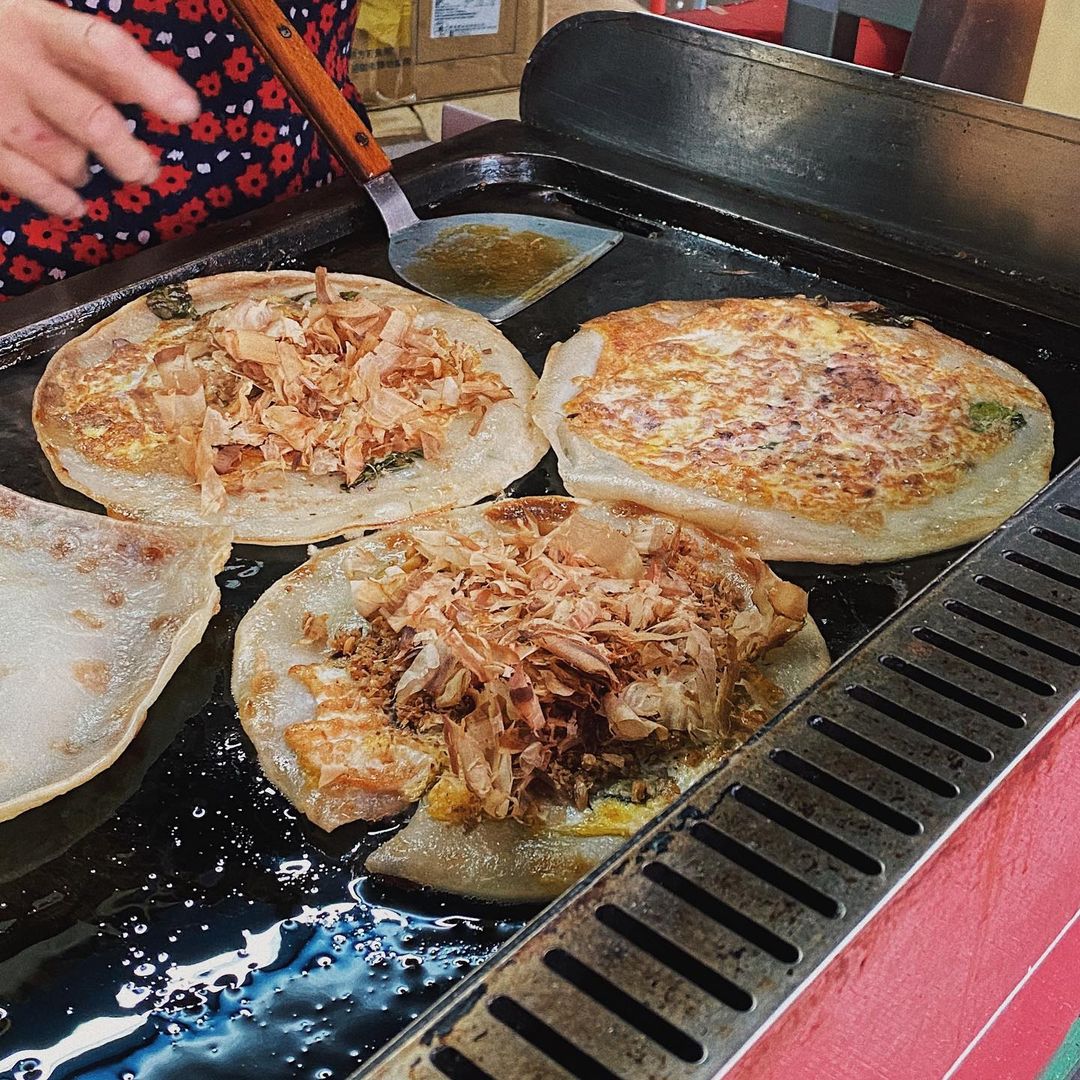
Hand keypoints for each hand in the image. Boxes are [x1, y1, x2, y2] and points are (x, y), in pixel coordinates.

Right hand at [0, 0, 200, 217]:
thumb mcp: (34, 24)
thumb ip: (93, 59)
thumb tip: (162, 94)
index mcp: (35, 23)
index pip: (103, 50)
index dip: (149, 81)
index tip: (186, 110)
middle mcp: (15, 64)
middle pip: (93, 120)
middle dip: (129, 155)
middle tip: (145, 171)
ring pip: (65, 158)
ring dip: (85, 171)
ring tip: (84, 167)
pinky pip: (30, 184)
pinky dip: (58, 199)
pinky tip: (73, 204)